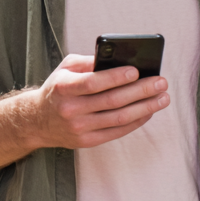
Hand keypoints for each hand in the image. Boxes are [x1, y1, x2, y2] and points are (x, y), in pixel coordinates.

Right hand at [0, 54, 169, 176]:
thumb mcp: (65, 69)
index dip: (116, 77)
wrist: (37, 121)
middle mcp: (70, 109)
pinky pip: (117, 131)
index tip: (137, 70)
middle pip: (112, 101)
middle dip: (140, 91)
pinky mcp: (87, 141)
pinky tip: (149, 111)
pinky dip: (136, 121)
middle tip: (161, 82)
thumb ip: (88, 61)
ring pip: (119, 118)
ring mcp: (79, 128)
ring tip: (162, 97)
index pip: (93, 83)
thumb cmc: (57, 89)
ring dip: (145, 107)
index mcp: (63, 88)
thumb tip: (119, 59)